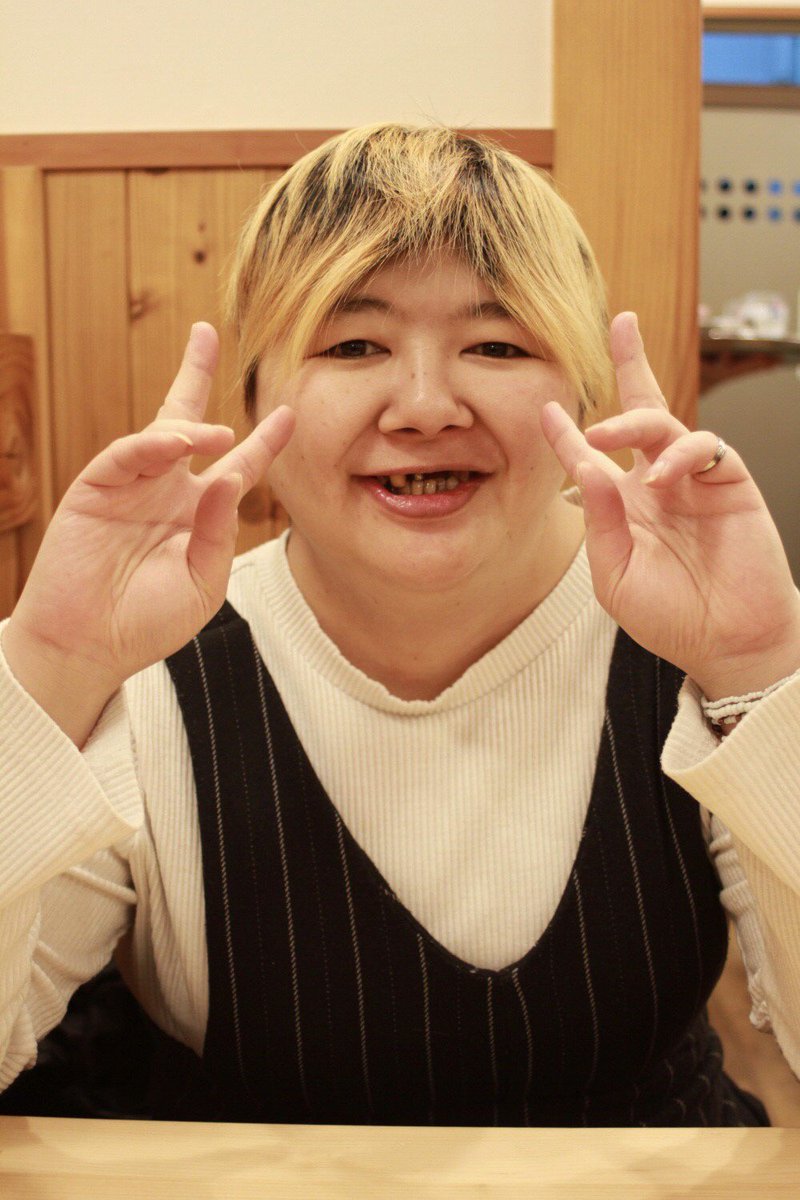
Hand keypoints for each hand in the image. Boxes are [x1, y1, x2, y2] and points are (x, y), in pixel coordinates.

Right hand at [4, 323, 294, 742]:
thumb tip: (231, 473)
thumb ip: (219, 529)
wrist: (88, 647)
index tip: (289, 415)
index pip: (237, 467)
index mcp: (199, 515)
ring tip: (221, 434)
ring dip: (191, 426)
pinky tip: (178, 444)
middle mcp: (166, 492)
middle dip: (194, 375)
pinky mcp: (96, 488)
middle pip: (186, 422)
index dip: (264, 442)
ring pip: (160, 434)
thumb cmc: (149, 622)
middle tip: (206, 332)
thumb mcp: (203, 581)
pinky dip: (151, 445)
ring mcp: (130, 487)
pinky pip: (127, 455)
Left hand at [541, 312, 799, 699]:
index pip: (593, 456)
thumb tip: (587, 467)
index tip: (544, 409)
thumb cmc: (670, 616)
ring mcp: (693, 480)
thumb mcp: (615, 575)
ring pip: (666, 423)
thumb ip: (599, 522)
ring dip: (634, 420)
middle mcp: (657, 483)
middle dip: (632, 362)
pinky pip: (705, 448)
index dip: (568, 432)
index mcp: (624, 505)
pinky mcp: (729, 482)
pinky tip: (660, 476)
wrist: (729, 642)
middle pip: (642, 411)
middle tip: (618, 325)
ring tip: (606, 436)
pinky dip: (680, 453)